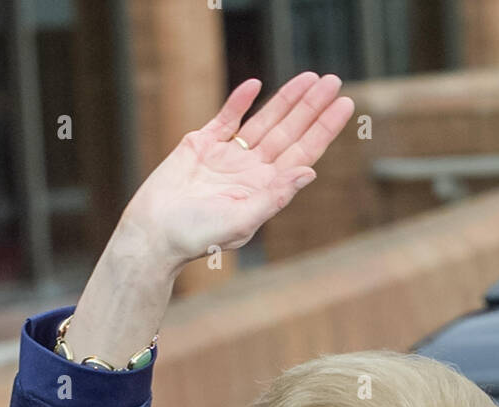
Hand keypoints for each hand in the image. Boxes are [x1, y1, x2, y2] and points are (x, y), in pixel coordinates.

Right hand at [118, 71, 354, 272]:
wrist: (154, 232)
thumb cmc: (197, 236)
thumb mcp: (242, 220)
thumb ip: (275, 196)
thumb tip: (308, 172)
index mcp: (265, 190)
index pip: (303, 154)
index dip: (324, 129)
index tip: (344, 105)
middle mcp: (252, 171)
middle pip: (289, 133)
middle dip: (311, 107)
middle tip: (334, 81)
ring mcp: (228, 156)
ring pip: (264, 121)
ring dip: (286, 99)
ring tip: (310, 78)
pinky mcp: (201, 145)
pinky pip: (226, 118)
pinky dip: (239, 101)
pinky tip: (255, 85)